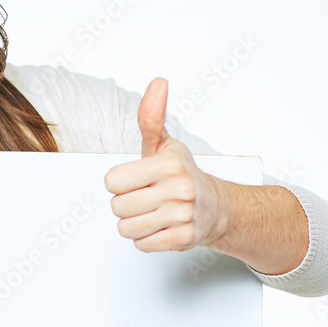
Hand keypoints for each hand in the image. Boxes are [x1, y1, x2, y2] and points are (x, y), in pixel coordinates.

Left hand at [104, 77, 224, 251]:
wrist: (216, 206)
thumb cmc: (181, 174)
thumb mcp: (164, 145)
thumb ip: (151, 117)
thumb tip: (158, 82)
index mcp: (168, 164)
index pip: (111, 181)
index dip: (120, 181)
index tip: (139, 179)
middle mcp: (178, 189)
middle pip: (117, 206)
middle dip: (127, 204)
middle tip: (147, 197)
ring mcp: (182, 216)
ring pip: (126, 228)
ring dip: (134, 223)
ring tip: (153, 212)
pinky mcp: (183, 239)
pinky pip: (141, 244)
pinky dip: (147, 238)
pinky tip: (162, 226)